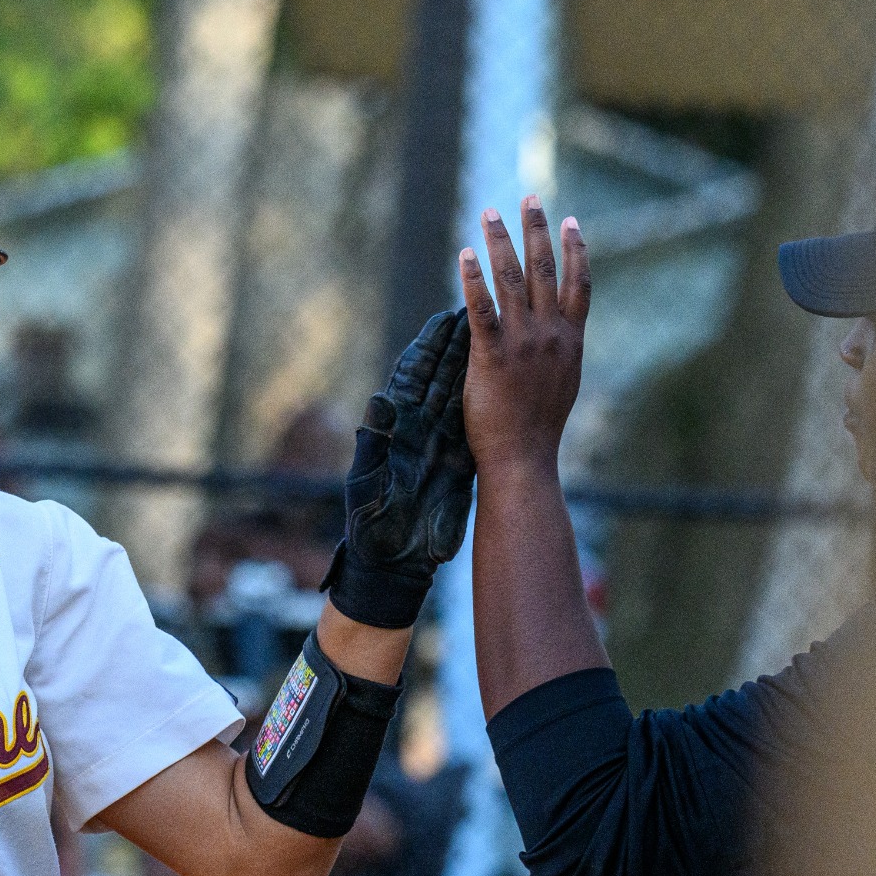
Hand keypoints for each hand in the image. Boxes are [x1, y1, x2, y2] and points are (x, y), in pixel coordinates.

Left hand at [321, 308, 474, 628]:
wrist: (391, 566)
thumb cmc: (371, 528)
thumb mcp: (368, 485)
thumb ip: (374, 444)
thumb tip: (379, 401)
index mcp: (394, 428)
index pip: (413, 376)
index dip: (430, 346)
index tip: (447, 317)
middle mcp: (417, 430)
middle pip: (441, 376)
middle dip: (460, 344)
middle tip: (483, 309)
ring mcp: (439, 445)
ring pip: (462, 395)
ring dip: (478, 366)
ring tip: (502, 335)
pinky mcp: (458, 465)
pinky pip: (474, 427)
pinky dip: (488, 403)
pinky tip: (507, 383)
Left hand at [459, 198, 589, 482]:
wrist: (524, 458)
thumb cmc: (539, 429)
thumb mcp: (562, 383)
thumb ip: (559, 352)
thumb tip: (554, 335)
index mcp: (571, 340)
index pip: (579, 284)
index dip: (576, 250)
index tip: (571, 221)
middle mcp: (551, 334)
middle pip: (544, 269)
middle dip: (536, 228)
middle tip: (528, 197)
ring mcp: (522, 343)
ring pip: (511, 279)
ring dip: (500, 241)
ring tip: (489, 213)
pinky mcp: (492, 355)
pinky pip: (481, 308)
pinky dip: (473, 278)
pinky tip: (466, 255)